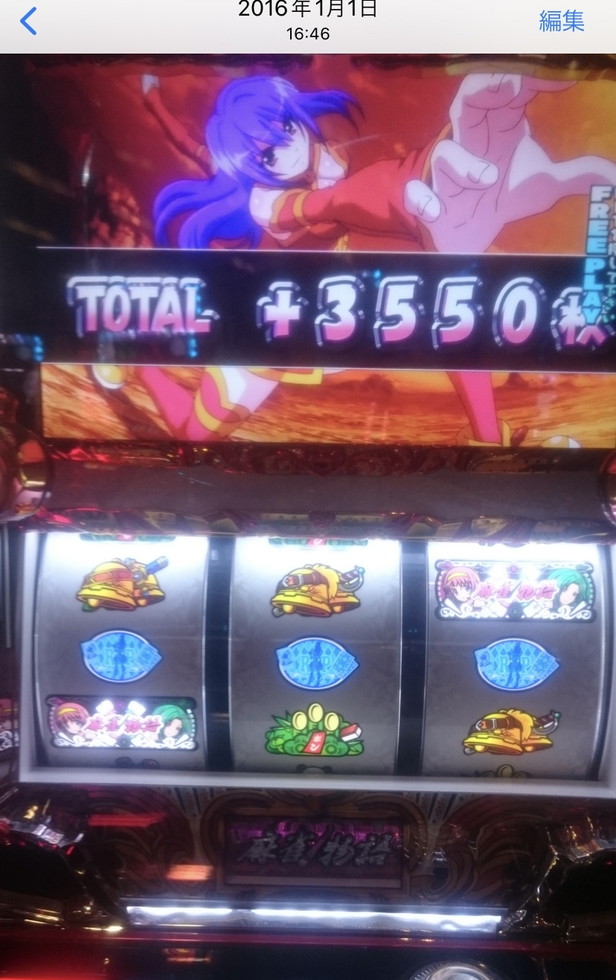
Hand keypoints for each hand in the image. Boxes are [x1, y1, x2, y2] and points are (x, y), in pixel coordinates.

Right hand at [405, 74, 615, 252]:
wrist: (466, 237)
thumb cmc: (500, 200)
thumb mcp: (543, 186)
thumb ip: (577, 175)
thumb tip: (613, 174)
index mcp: (498, 131)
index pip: (510, 88)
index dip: (533, 76)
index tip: (561, 82)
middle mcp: (472, 144)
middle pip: (470, 98)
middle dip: (490, 90)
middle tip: (517, 90)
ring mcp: (447, 174)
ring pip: (446, 151)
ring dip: (465, 163)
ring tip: (488, 179)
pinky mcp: (429, 202)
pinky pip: (417, 192)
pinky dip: (424, 198)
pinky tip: (438, 210)